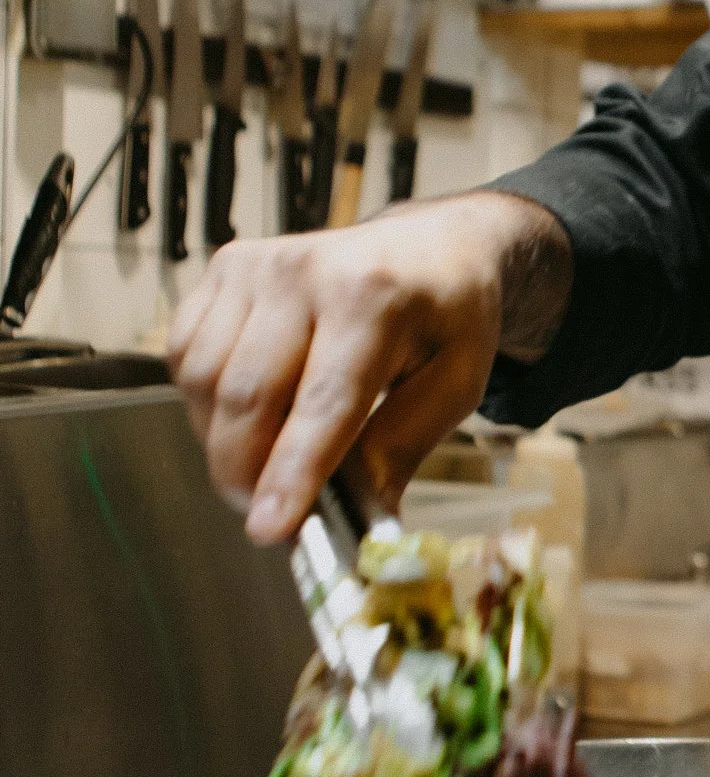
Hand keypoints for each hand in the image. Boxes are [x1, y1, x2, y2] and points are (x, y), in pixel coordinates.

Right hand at [166, 189, 567, 540]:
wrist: (429, 245)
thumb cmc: (447, 317)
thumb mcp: (457, 382)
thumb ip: (402, 446)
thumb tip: (358, 518)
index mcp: (374, 297)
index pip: (323, 402)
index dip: (292, 473)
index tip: (269, 530)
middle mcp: (304, 271)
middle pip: (249, 397)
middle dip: (248, 474)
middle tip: (270, 519)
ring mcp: (256, 264)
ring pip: (204, 382)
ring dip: (222, 444)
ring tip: (262, 469)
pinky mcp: (225, 268)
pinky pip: (186, 355)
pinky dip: (204, 404)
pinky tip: (246, 417)